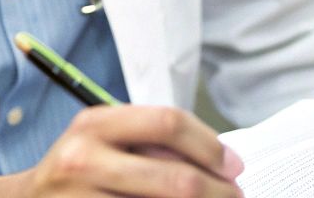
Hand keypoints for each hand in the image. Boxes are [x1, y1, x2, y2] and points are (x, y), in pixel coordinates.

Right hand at [19, 105, 245, 196]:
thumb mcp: (105, 139)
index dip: (210, 145)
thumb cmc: (78, 168)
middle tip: (235, 197)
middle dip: (217, 192)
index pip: (168, 123)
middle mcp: (84, 158)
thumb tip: (219, 162)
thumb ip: (153, 143)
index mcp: (96, 123)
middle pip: (175, 178)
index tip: (233, 165)